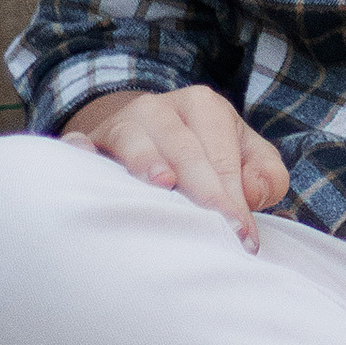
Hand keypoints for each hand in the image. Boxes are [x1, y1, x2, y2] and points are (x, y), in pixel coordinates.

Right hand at [63, 83, 288, 250]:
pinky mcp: (89, 141)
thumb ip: (265, 173)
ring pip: (133, 138)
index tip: (242, 238)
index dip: (233, 198)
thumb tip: (252, 194)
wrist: (150, 135)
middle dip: (202, 191)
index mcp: (203, 106)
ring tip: (163, 183)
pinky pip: (80, 144)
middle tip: (216, 230)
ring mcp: (121, 123)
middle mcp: (160, 108)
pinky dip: (81, 152)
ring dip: (147, 158)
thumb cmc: (208, 155)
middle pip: (183, 149)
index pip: (221, 156)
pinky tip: (86, 163)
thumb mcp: (244, 156)